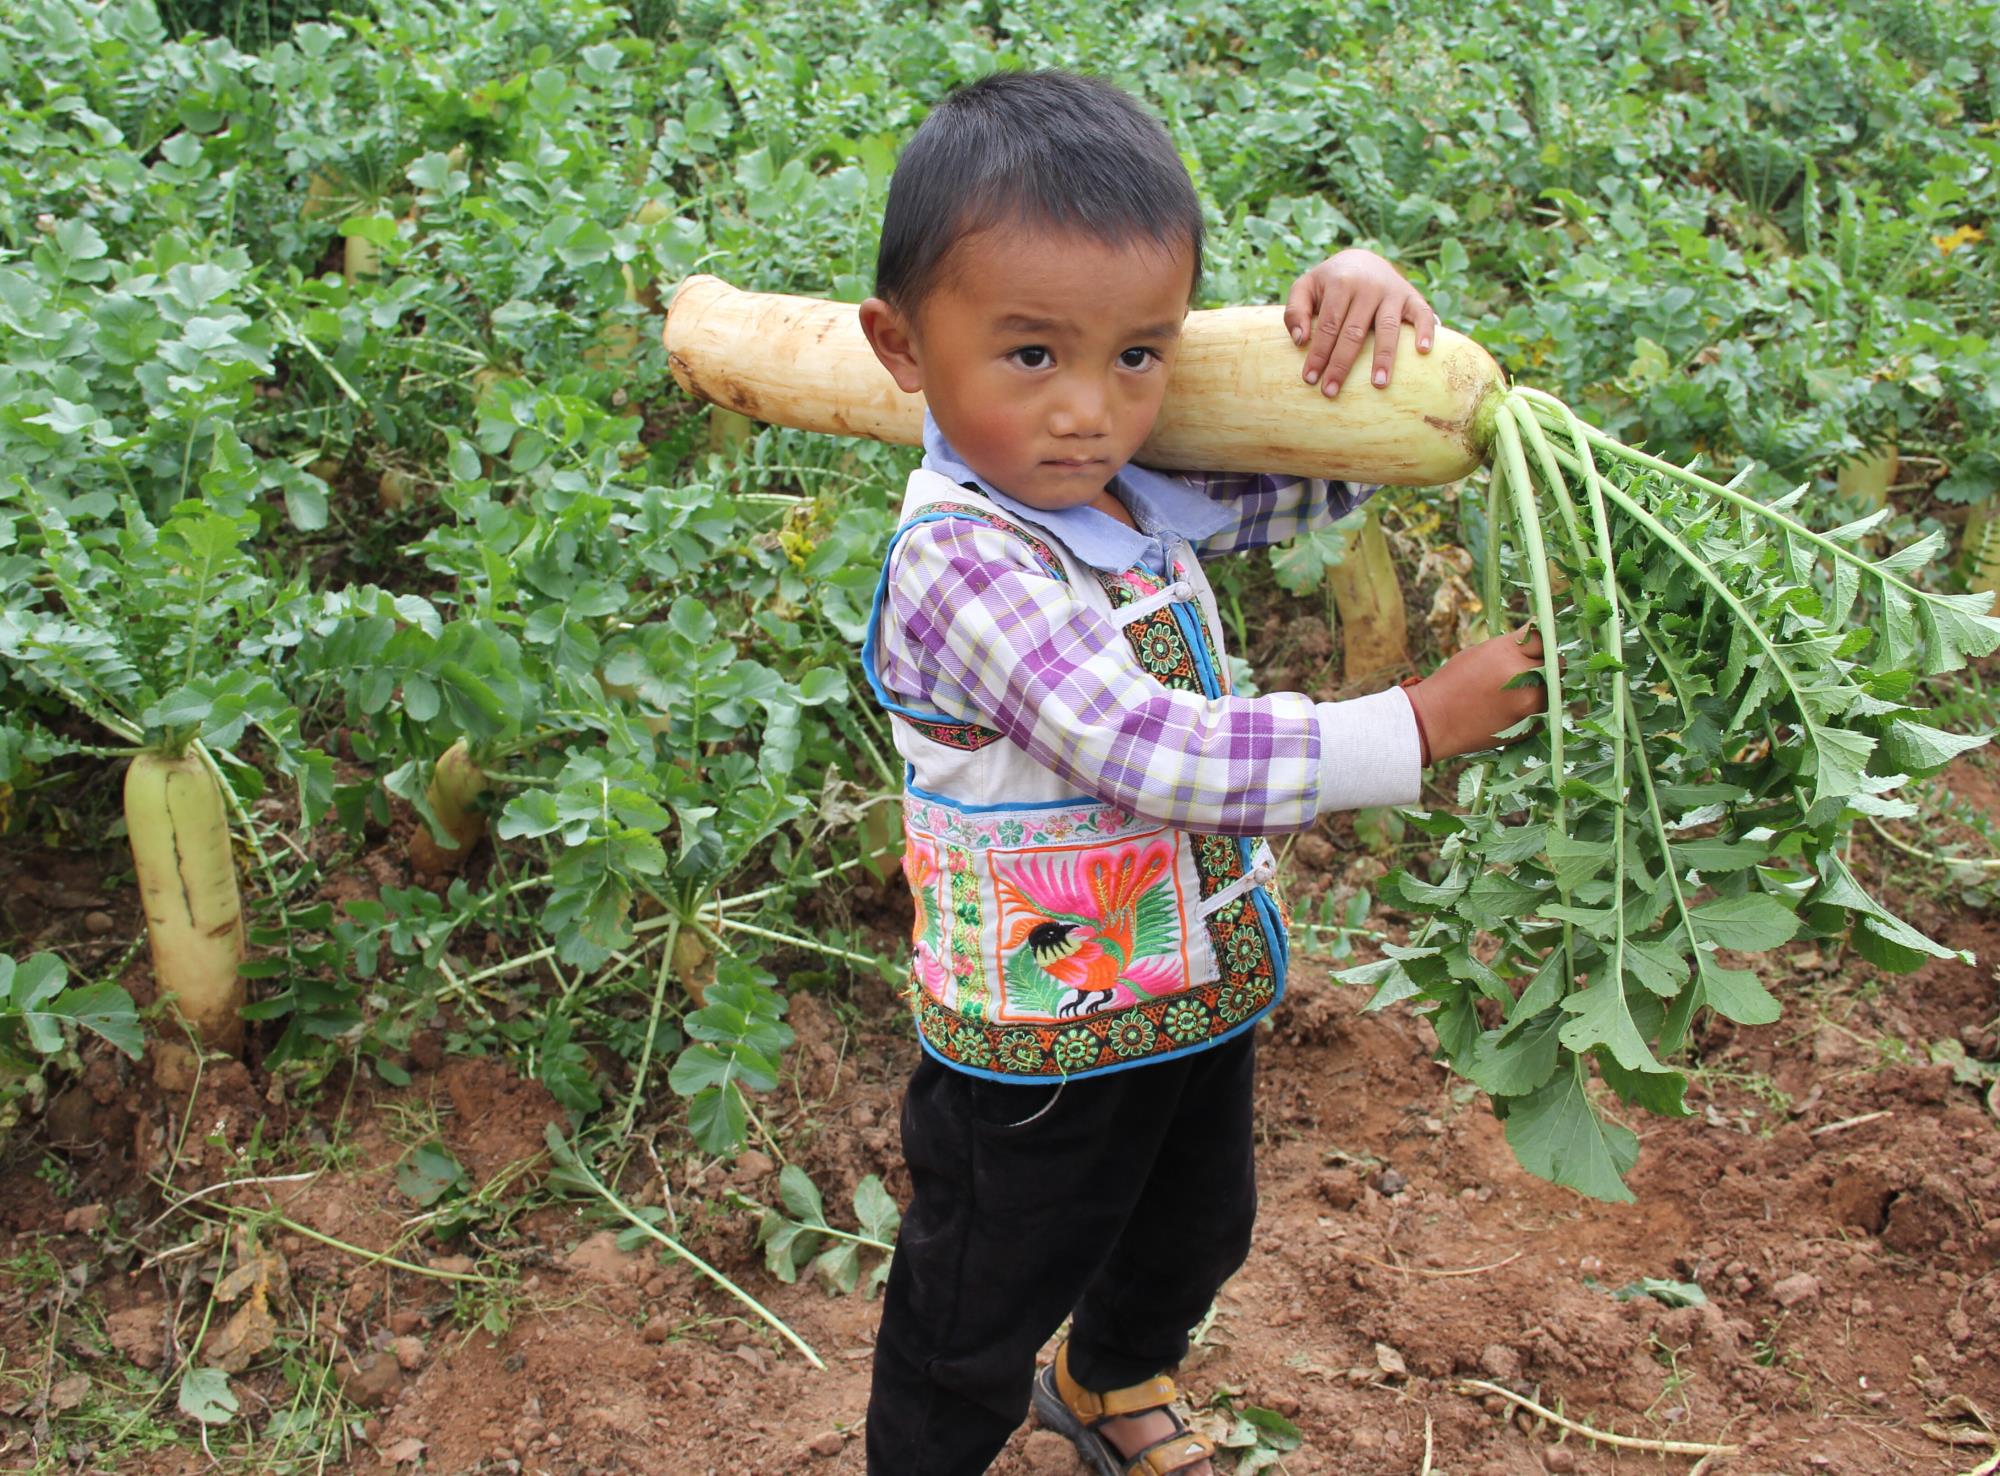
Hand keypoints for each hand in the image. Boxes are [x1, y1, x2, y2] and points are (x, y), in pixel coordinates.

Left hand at [1282, 249, 1437, 397]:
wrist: (1364, 259)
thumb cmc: (1330, 282)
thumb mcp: (1306, 287)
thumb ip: (1295, 310)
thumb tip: (1299, 341)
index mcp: (1341, 283)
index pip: (1328, 325)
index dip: (1318, 353)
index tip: (1310, 379)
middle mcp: (1369, 286)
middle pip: (1354, 331)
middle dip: (1341, 364)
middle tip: (1331, 392)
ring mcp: (1393, 291)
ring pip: (1388, 328)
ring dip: (1384, 357)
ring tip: (1378, 384)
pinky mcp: (1412, 296)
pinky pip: (1422, 313)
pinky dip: (1425, 331)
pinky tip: (1422, 352)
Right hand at [1405, 627, 1548, 763]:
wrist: (1433, 721)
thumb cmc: (1452, 682)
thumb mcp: (1480, 653)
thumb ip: (1512, 647)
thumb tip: (1538, 639)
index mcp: (1508, 652)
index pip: (1543, 637)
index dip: (1542, 641)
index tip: (1538, 645)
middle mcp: (1523, 676)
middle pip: (1558, 663)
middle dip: (1549, 664)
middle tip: (1533, 668)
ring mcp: (1528, 704)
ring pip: (1556, 690)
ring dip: (1545, 688)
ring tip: (1521, 690)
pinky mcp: (1529, 726)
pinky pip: (1545, 712)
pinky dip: (1536, 710)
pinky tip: (1512, 709)